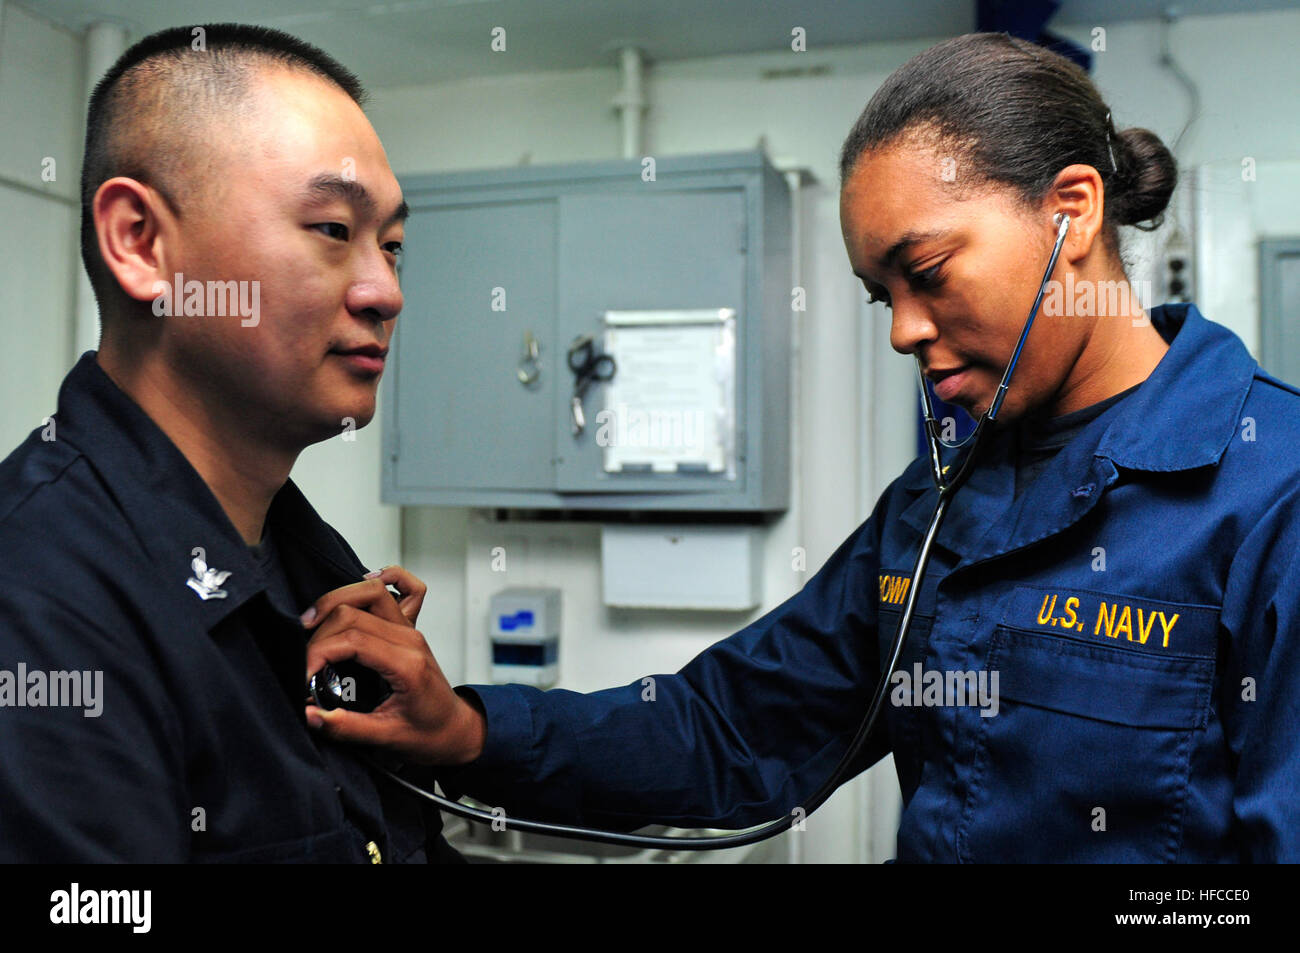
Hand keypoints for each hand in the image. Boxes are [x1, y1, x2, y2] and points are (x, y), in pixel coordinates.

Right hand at [301, 566, 484, 765]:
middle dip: (319, 631)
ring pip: (371, 592)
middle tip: (302, 658)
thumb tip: (310, 716)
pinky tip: (359, 591)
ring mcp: (411, 630)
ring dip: (337, 600)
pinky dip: (383, 580)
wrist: (456, 730)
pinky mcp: (408, 629)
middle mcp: (410, 639)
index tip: (303, 674)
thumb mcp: (387, 739)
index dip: (319, 652)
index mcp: (407, 665)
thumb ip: (346, 728)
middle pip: (354, 612)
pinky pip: (404, 589)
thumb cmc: (430, 733)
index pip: (353, 639)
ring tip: (310, 622)